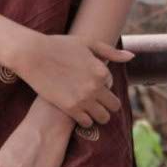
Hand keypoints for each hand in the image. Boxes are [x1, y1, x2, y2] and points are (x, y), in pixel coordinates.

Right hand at [13, 33, 131, 126]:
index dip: (102, 83)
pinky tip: (78, 112)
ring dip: (99, 114)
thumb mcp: (87, 43)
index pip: (111, 84)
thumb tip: (132, 56)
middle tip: (96, 100)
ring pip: (103, 118)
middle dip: (107, 103)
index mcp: (101, 70)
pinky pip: (87, 123)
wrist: (33, 55)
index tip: (90, 80)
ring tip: (89, 108)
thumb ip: (111, 52)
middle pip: (114, 106)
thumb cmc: (60, 45)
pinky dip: (85, 120)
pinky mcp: (70, 108)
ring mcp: (83, 99)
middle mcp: (96, 86)